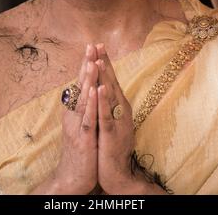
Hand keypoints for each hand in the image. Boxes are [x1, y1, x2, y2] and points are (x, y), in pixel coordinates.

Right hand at [53, 44, 98, 194]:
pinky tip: (93, 90)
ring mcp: (77, 126)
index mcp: (76, 111)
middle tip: (90, 45)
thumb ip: (83, 108)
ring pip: (83, 98)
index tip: (93, 46)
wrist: (71, 179)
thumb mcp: (81, 126)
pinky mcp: (84, 138)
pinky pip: (87, 118)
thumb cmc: (80, 151)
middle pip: (80, 85)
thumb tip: (86, 90)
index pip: (82, 83)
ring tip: (92, 61)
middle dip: (86, 64)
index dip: (87, 65)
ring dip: (88, 79)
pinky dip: (90, 103)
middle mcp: (73, 115)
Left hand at [96, 44, 147, 194]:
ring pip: (109, 95)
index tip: (97, 44)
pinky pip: (106, 114)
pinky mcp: (111, 133)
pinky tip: (100, 88)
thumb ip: (107, 103)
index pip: (109, 79)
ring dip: (105, 77)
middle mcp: (119, 109)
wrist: (117, 173)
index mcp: (117, 105)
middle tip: (98, 44)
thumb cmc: (111, 145)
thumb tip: (101, 86)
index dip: (104, 62)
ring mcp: (117, 120)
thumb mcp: (109, 120)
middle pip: (111, 81)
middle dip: (104, 62)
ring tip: (100, 60)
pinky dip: (103, 101)